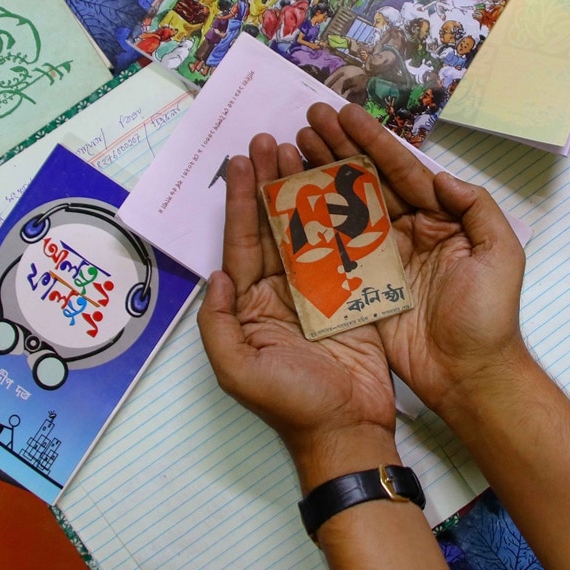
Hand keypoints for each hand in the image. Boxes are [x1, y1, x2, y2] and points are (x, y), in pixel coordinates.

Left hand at [197, 133, 398, 489]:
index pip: (241, 241)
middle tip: (270, 139)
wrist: (348, 429)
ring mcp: (319, 288)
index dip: (241, 200)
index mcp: (250, 304)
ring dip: (303, 188)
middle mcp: (281, 290)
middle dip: (269, 182)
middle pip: (273, 224)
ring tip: (300, 148)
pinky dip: (343, 213)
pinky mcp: (353, 291)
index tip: (240, 160)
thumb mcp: (239, 371)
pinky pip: (345, 245)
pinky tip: (341, 181)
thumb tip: (215, 274)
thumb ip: (218, 323)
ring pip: (308, 227)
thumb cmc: (292, 406)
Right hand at [296, 103, 528, 419]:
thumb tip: (439, 177)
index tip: (344, 114)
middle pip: (367, 181)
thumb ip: (477, 208)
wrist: (469, 375)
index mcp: (441, 218)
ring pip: (346, 207)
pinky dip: (312, 223)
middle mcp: (408, 231)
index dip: (372, 141)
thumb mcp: (500, 254)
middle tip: (309, 118)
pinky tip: (289, 198)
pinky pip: (334, 248)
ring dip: (320, 176)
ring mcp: (383, 257)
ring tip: (293, 145)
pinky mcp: (362, 285)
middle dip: (338, 148)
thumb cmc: (490, 317)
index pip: (402, 170)